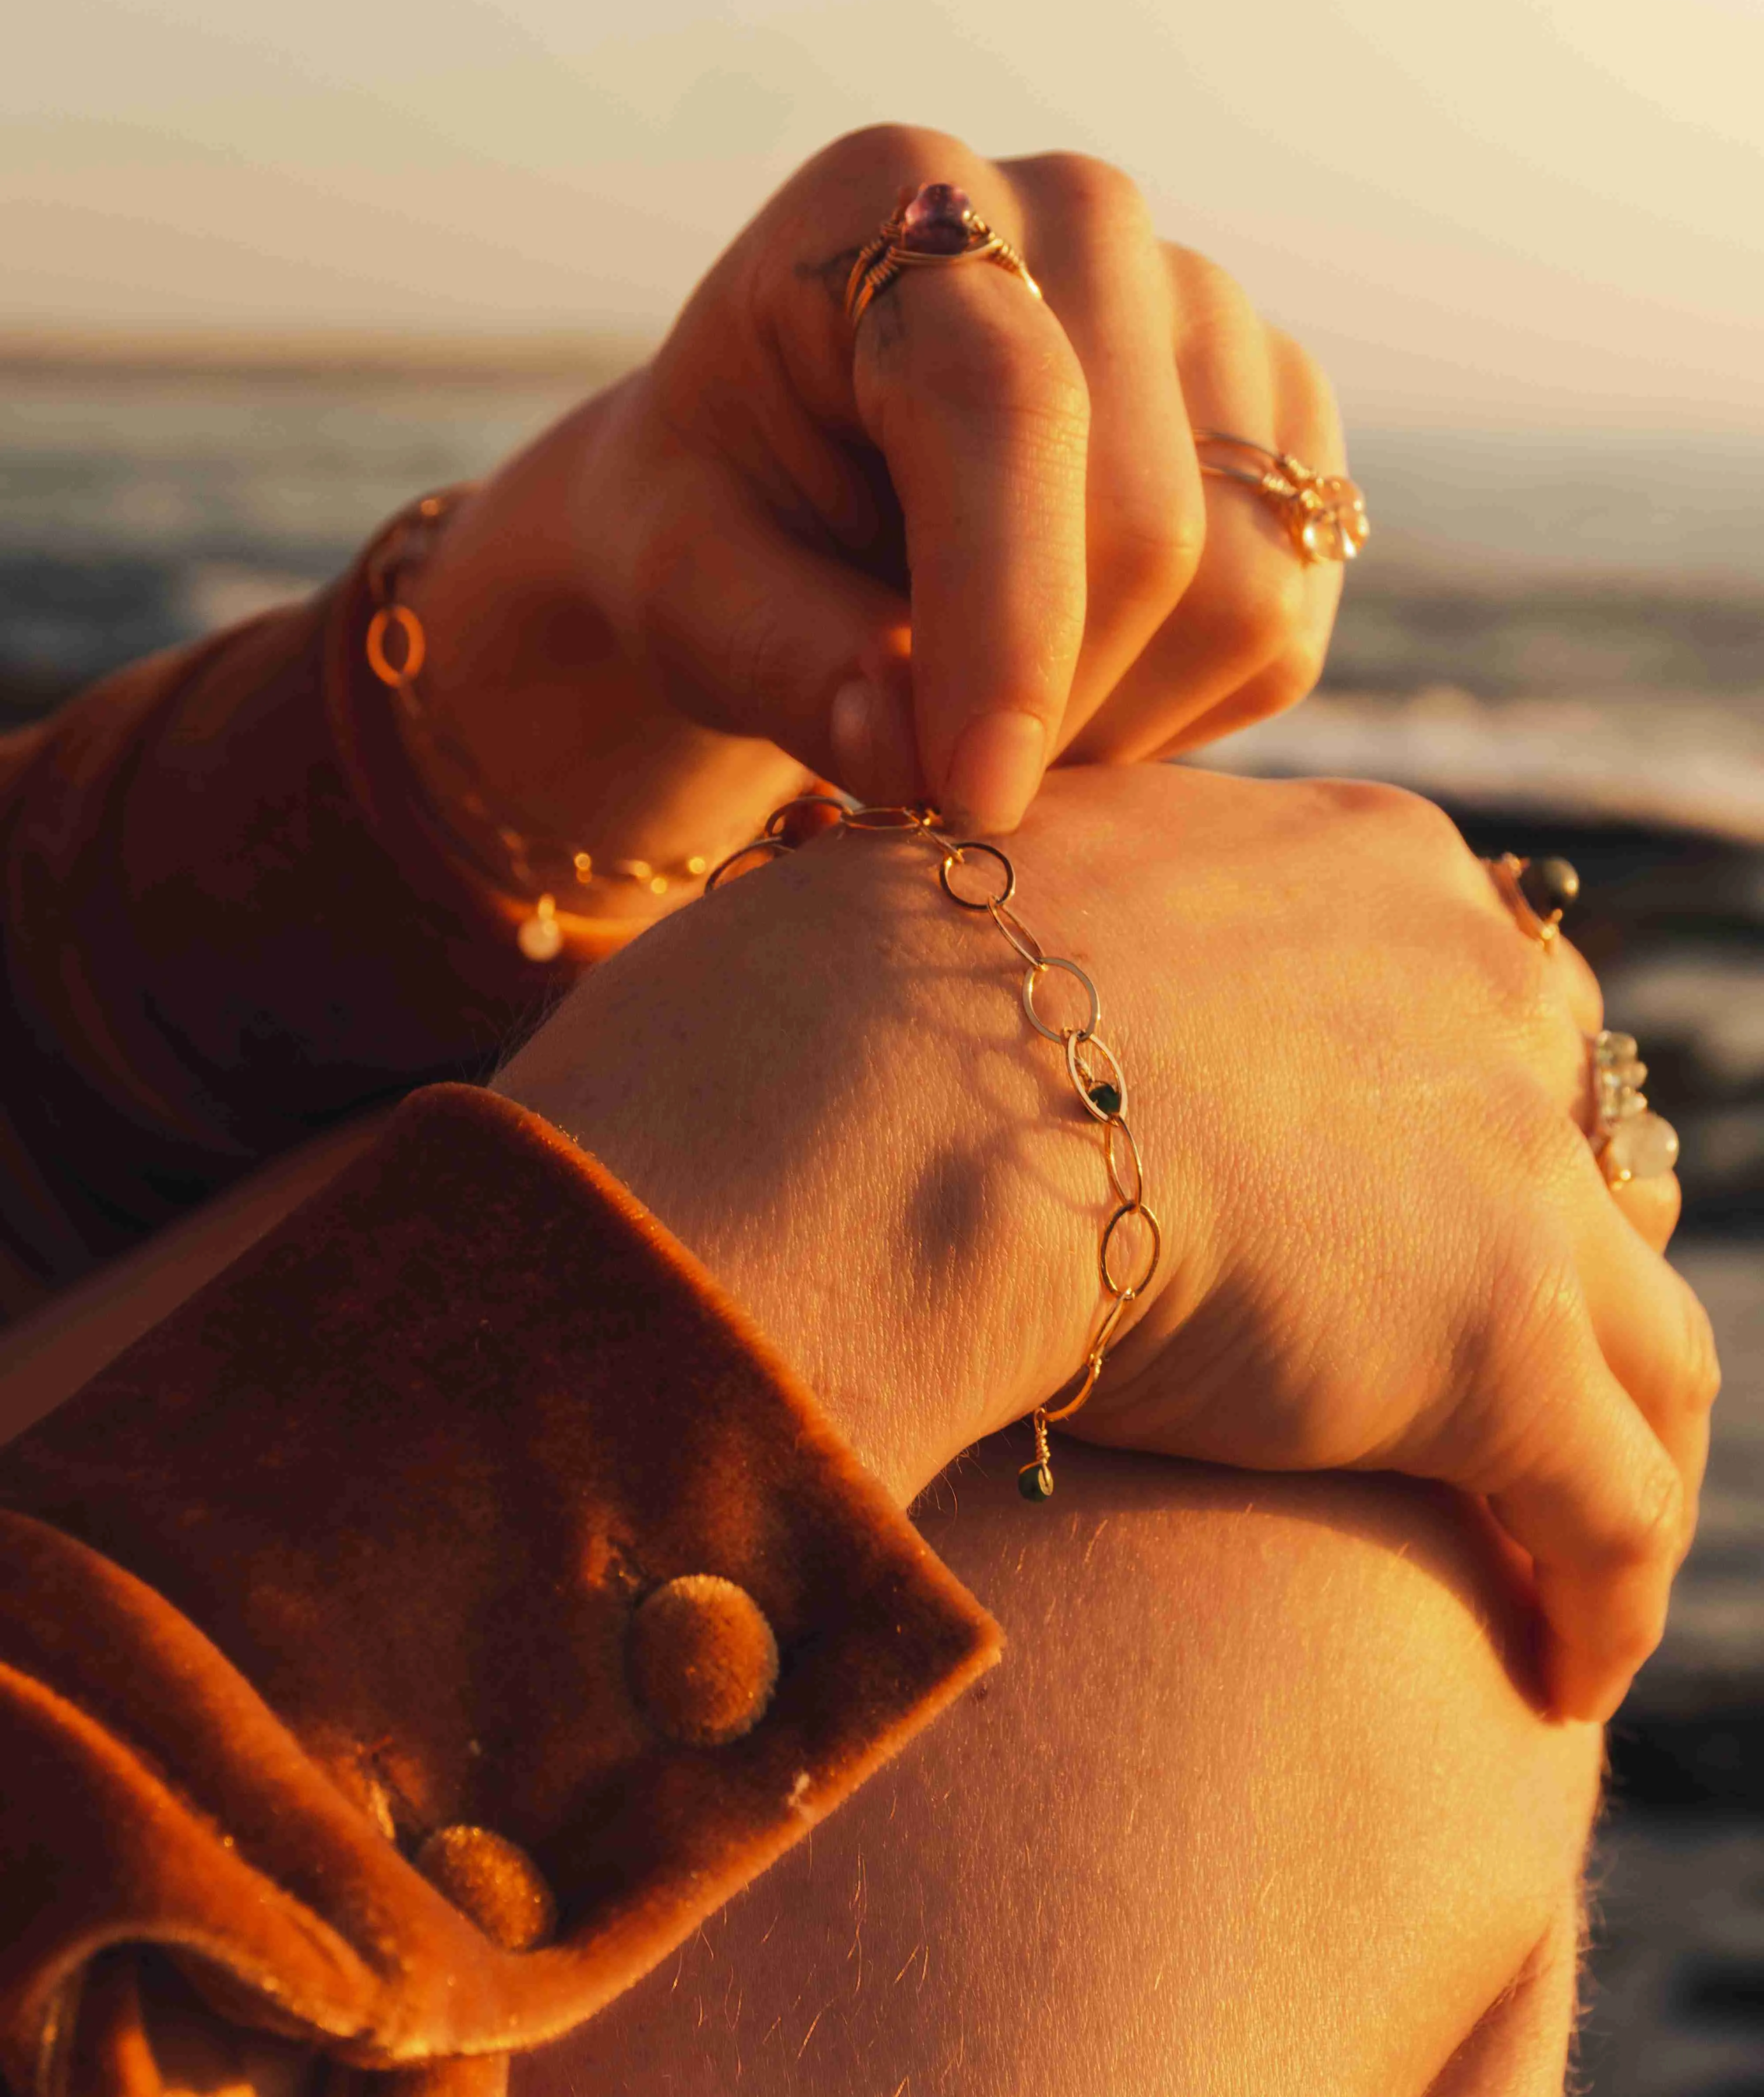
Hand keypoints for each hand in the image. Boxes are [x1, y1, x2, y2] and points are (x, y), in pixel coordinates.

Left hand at [401, 126, 1343, 881]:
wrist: (794, 481)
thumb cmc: (721, 518)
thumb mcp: (676, 584)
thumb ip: (773, 656)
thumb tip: (903, 756)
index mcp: (895, 197)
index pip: (1005, 407)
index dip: (1003, 623)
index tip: (970, 796)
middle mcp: (1084, 219)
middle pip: (1152, 523)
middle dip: (1046, 706)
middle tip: (941, 786)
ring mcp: (1209, 311)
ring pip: (1244, 589)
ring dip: (1114, 722)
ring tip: (994, 727)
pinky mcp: (1284, 417)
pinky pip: (1287, 623)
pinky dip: (1181, 710)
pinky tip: (1071, 689)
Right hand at [495, 764, 1714, 1726]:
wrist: (874, 1092)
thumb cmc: (858, 988)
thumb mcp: (1004, 889)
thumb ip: (1067, 919)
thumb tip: (977, 966)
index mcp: (1361, 863)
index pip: (1473, 994)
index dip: (1455, 1109)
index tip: (1406, 1206)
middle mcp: (1473, 990)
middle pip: (1582, 1145)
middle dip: (1556, 1259)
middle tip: (1492, 1366)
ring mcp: (1504, 1168)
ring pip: (1645, 1338)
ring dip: (1614, 1444)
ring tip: (1554, 1553)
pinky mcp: (1493, 1346)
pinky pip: (1616, 1511)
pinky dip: (1603, 1597)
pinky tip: (1553, 1670)